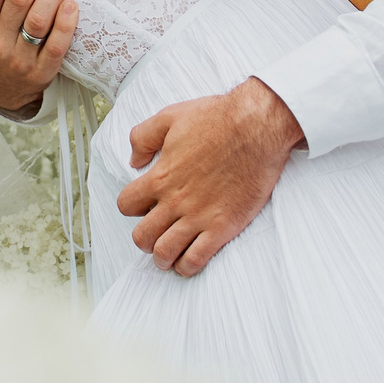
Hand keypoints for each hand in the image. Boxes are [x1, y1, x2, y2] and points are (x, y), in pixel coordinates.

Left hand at [115, 77, 303, 276]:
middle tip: (155, 234)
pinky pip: (196, 259)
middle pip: (142, 237)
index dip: (132, 207)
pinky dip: (187, 266)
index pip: (126, 205)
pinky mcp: (223, 227)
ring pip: (164, 253)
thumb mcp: (169, 116)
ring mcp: (198, 216)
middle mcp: (175, 201)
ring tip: (169, 254)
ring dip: (162, 257)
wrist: (257, 127)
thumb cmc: (218, 118)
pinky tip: (188, 261)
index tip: (144, 205)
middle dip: (144, 238)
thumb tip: (134, 161)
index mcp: (160, 176)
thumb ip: (143, 137)